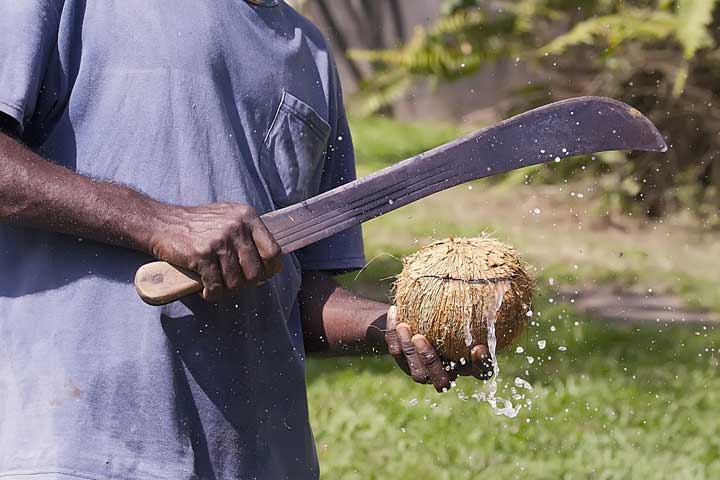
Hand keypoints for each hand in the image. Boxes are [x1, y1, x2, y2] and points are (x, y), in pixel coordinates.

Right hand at [148, 203, 282, 300]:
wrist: (163, 223)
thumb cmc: (199, 224)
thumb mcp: (229, 218)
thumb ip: (250, 235)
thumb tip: (273, 264)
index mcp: (247, 216)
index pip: (272, 250)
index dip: (269, 268)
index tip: (261, 275)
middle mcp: (235, 227)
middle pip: (256, 271)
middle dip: (246, 283)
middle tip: (235, 283)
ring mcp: (219, 241)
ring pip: (235, 282)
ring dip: (227, 289)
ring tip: (217, 285)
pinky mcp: (202, 255)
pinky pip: (215, 286)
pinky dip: (211, 293)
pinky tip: (206, 290)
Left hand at [385, 306, 493, 391]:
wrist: (418, 314)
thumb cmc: (449, 305)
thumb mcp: (463, 301)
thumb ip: (477, 297)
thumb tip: (497, 274)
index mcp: (467, 363)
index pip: (482, 372)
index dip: (482, 365)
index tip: (478, 347)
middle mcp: (447, 372)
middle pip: (443, 382)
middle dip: (432, 362)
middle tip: (422, 338)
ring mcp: (425, 372)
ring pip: (418, 373)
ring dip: (410, 351)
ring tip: (405, 327)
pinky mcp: (405, 364)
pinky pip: (398, 353)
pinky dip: (394, 334)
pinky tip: (396, 311)